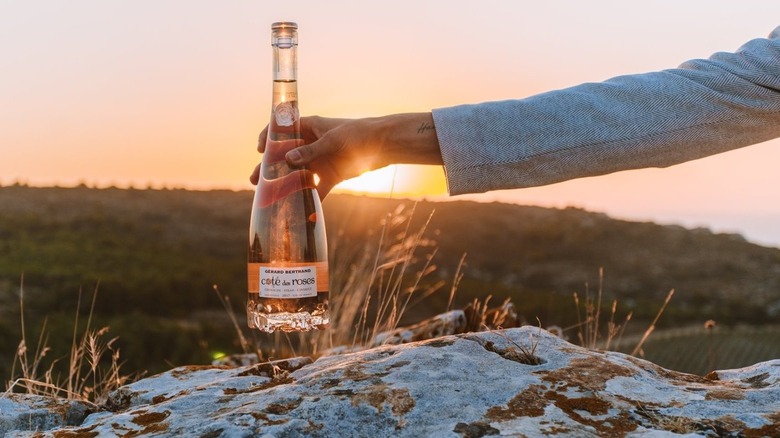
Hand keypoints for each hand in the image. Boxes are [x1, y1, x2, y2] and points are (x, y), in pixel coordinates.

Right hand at [250, 113, 441, 198]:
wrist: (384, 145)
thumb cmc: (359, 133)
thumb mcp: (333, 140)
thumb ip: (311, 150)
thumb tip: (288, 159)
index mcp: (309, 128)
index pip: (281, 129)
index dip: (268, 137)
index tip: (259, 149)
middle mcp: (310, 145)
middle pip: (284, 156)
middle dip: (269, 168)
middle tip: (255, 180)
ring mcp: (319, 161)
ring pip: (296, 175)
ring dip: (283, 185)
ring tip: (270, 197)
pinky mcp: (330, 177)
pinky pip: (316, 191)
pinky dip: (310, 202)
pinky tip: (302, 214)